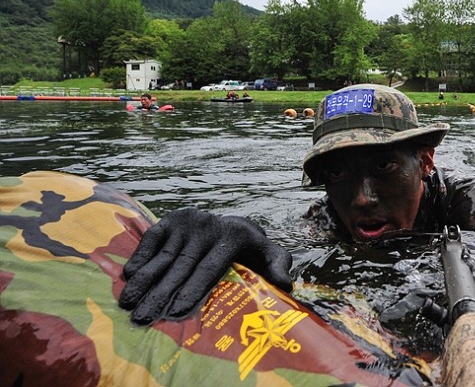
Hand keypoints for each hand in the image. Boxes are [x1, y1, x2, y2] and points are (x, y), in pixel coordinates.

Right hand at [119, 208, 292, 324]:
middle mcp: (208, 227)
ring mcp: (188, 222)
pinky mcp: (171, 218)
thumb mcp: (271, 255)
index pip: (209, 268)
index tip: (177, 310)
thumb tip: (284, 285)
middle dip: (161, 293)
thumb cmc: (252, 251)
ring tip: (128, 303)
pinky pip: (152, 239)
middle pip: (181, 266)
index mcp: (232, 238)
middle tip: (143, 317)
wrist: (233, 225)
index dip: (193, 289)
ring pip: (163, 256)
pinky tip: (128, 276)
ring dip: (143, 280)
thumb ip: (278, 267)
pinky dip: (140, 257)